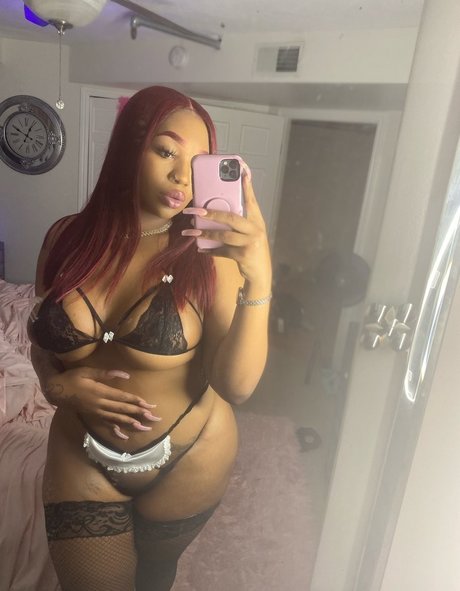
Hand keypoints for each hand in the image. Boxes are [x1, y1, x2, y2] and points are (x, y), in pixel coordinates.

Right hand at [44, 367, 160, 439]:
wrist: (56, 391)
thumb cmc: (72, 378)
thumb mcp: (88, 371)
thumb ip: (106, 374)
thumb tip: (125, 375)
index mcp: (100, 392)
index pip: (123, 398)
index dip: (137, 401)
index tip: (149, 404)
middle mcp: (100, 405)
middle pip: (124, 410)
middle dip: (140, 414)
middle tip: (154, 417)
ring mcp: (97, 413)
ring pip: (118, 420)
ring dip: (132, 424)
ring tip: (145, 428)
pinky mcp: (93, 417)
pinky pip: (106, 426)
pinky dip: (116, 432)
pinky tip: (125, 437)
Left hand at [182, 164, 271, 289]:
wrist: (260, 273)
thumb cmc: (252, 249)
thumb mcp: (249, 233)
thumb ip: (238, 223)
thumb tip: (213, 214)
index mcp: (257, 220)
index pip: (251, 199)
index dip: (246, 185)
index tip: (242, 170)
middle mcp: (255, 229)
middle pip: (231, 217)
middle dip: (211, 213)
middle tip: (195, 211)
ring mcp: (250, 242)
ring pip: (224, 235)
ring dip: (205, 234)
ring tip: (190, 232)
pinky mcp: (243, 255)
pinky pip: (222, 251)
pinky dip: (210, 251)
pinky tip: (201, 249)